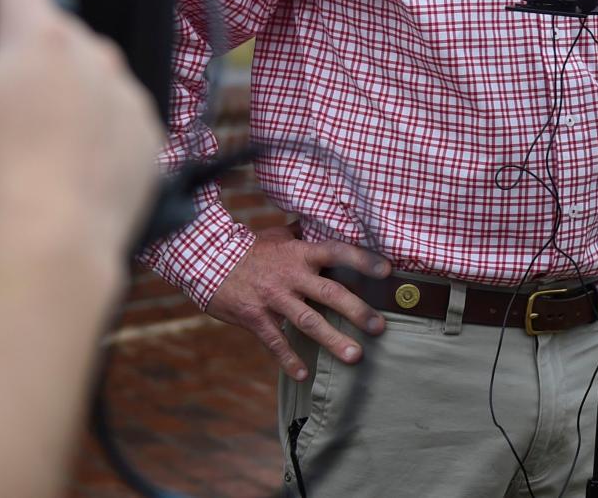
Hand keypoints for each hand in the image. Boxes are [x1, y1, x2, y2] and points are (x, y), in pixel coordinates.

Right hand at [0, 0, 163, 254]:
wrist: (50, 247)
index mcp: (38, 38)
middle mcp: (94, 54)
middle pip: (56, 29)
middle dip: (28, 39)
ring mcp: (126, 94)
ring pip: (93, 70)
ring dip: (68, 81)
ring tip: (33, 124)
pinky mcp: (147, 136)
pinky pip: (119, 113)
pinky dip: (98, 121)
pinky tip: (69, 152)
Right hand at [206, 226, 389, 379]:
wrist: (210, 262)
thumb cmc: (252, 249)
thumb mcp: (279, 236)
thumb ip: (305, 235)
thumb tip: (328, 222)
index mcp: (299, 253)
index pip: (336, 251)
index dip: (362, 259)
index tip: (386, 271)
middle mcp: (290, 275)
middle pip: (329, 292)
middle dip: (356, 311)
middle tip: (379, 327)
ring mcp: (273, 298)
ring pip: (308, 321)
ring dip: (332, 340)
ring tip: (354, 356)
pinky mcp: (255, 318)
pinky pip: (275, 342)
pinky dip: (289, 360)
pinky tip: (303, 375)